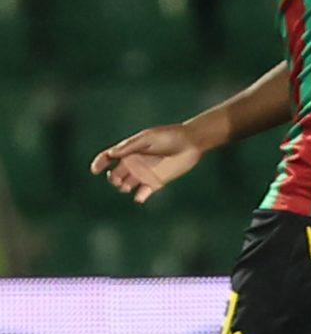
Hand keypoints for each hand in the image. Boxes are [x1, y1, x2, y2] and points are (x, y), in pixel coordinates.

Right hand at [91, 124, 205, 204]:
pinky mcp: (156, 183)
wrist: (190, 143)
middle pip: (115, 175)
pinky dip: (139, 197)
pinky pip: (142, 194)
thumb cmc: (168, 136)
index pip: (108, 158)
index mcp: (128, 151)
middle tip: (119, 178)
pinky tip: (140, 196)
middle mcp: (134, 163)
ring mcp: (144, 174)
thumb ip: (130, 146)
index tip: (95, 170)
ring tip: (128, 185)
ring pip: (125, 186)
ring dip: (123, 187)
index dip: (99, 164)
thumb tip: (111, 154)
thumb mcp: (147, 138)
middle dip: (113, 178)